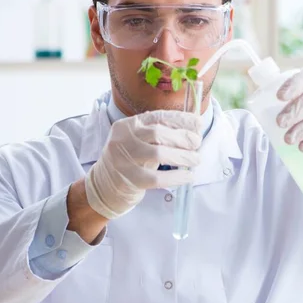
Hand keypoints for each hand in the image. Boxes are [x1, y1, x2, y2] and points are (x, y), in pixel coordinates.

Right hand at [85, 111, 201, 219]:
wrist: (104, 186)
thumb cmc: (131, 161)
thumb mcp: (140, 140)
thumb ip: (161, 132)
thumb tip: (194, 128)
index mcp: (128, 124)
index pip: (157, 116)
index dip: (181, 119)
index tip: (198, 123)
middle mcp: (123, 138)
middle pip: (158, 132)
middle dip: (183, 137)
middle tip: (197, 143)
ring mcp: (124, 159)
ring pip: (159, 153)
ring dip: (182, 156)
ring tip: (195, 159)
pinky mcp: (129, 179)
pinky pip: (157, 178)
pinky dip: (177, 177)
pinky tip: (188, 177)